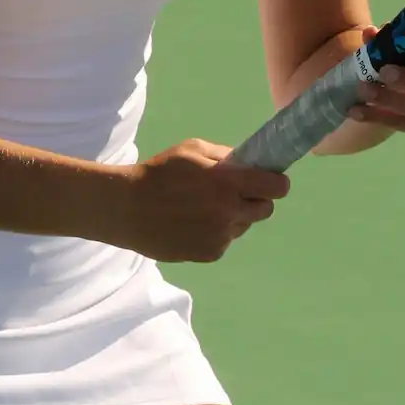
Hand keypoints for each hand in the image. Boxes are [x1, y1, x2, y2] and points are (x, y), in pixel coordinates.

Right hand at [113, 139, 289, 262]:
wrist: (128, 208)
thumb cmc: (159, 172)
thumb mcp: (192, 150)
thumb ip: (225, 156)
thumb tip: (249, 163)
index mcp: (229, 183)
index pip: (276, 187)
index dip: (276, 182)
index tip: (270, 179)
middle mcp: (230, 212)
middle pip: (265, 209)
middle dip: (256, 198)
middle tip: (235, 192)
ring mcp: (220, 237)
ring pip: (243, 225)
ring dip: (234, 216)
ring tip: (205, 207)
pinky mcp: (209, 254)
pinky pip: (225, 240)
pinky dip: (217, 232)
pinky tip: (194, 222)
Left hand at [345, 26, 404, 133]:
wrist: (392, 78)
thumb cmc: (400, 51)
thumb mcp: (392, 39)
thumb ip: (384, 36)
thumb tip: (371, 33)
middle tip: (383, 73)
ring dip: (388, 100)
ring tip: (364, 90)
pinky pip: (403, 124)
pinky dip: (377, 117)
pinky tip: (357, 111)